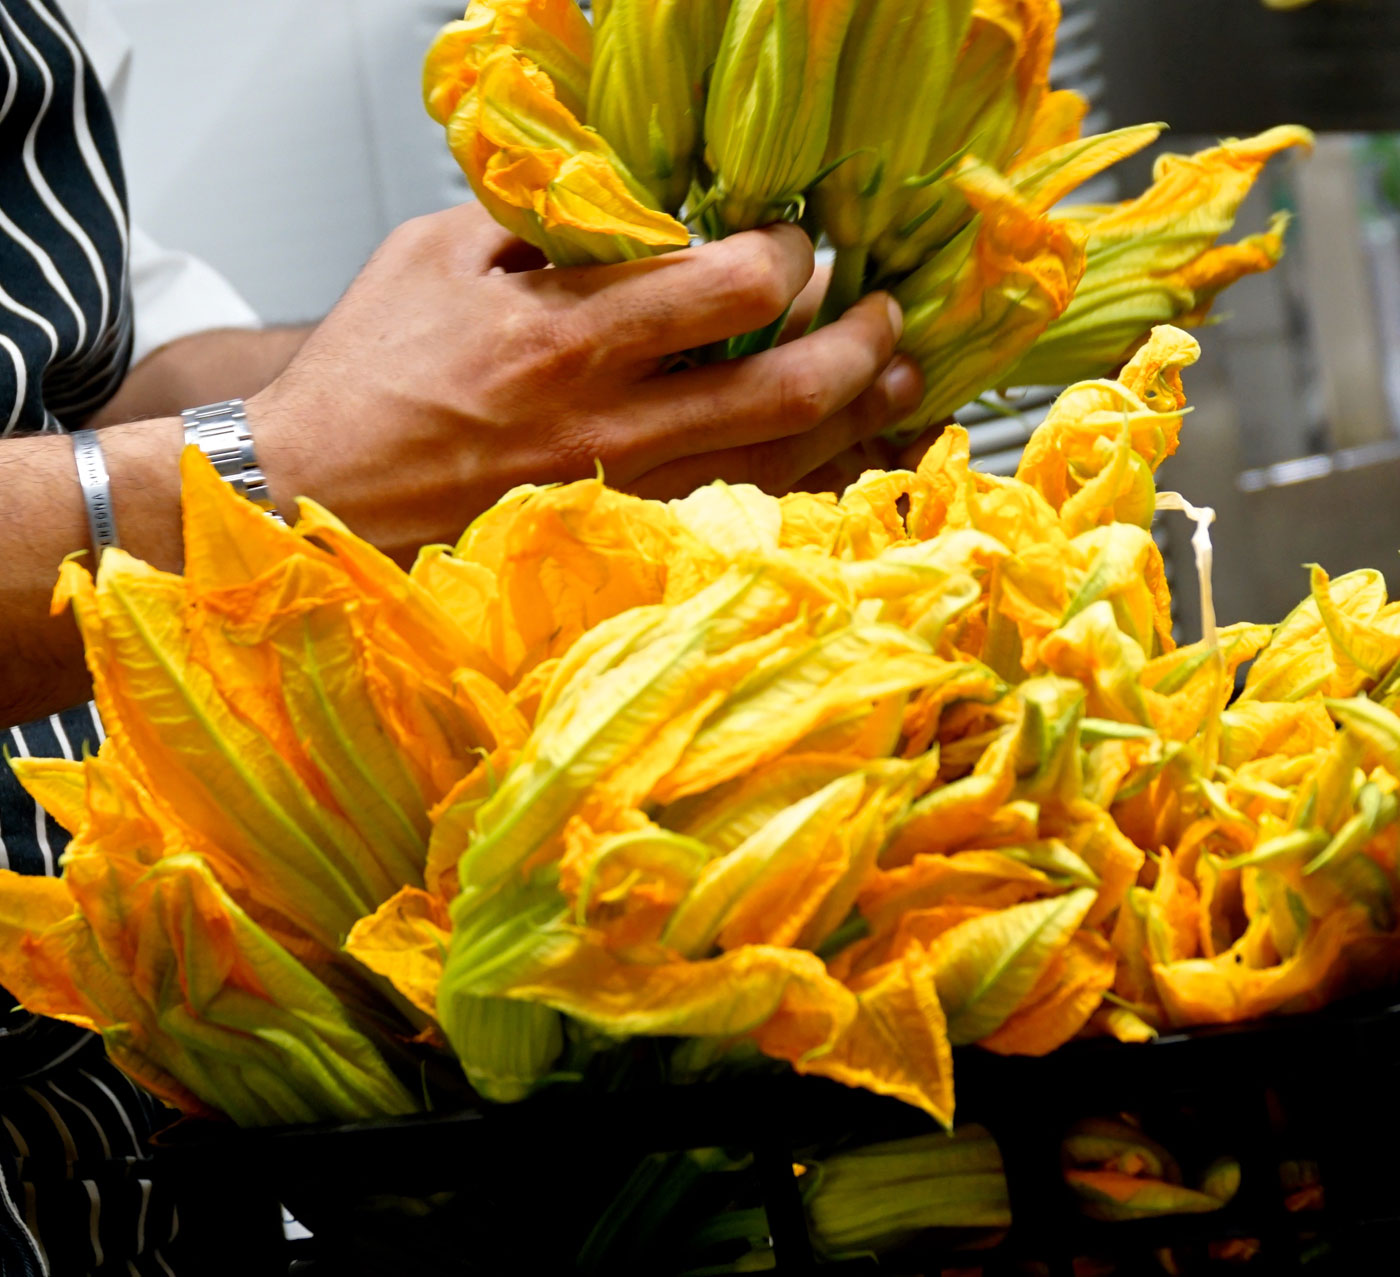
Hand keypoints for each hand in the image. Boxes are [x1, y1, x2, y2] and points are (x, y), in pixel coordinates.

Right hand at [248, 203, 922, 559]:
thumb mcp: (438, 254)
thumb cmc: (370, 373)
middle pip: (790, 388)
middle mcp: (611, 419)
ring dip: (858, 420)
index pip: (734, 286)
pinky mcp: (618, 535)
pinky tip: (839, 457)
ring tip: (903, 386)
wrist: (318, 489)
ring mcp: (622, 490)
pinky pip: (738, 514)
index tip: (799, 243)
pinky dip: (803, 484)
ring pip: (780, 463)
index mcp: (569, 332)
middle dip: (864, 344)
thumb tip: (635, 210)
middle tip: (889, 315)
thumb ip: (547, 226)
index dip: (793, 255)